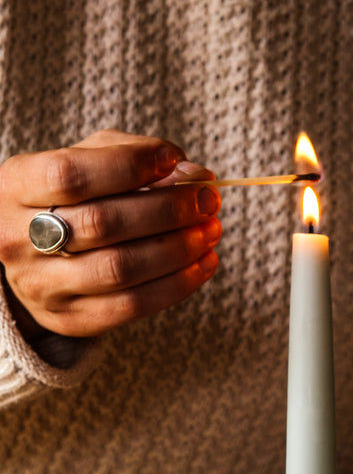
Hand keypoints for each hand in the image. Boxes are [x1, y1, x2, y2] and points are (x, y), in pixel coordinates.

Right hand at [0, 129, 221, 339]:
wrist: (29, 257)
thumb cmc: (65, 199)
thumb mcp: (81, 162)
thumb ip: (129, 154)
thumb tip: (194, 172)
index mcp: (14, 187)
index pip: (71, 175)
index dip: (127, 165)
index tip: (172, 159)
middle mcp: (19, 238)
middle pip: (103, 223)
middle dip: (166, 210)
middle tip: (208, 200)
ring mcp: (43, 285)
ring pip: (121, 268)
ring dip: (178, 249)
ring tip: (211, 231)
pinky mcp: (72, 319)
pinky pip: (134, 306)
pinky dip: (178, 284)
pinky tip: (204, 264)